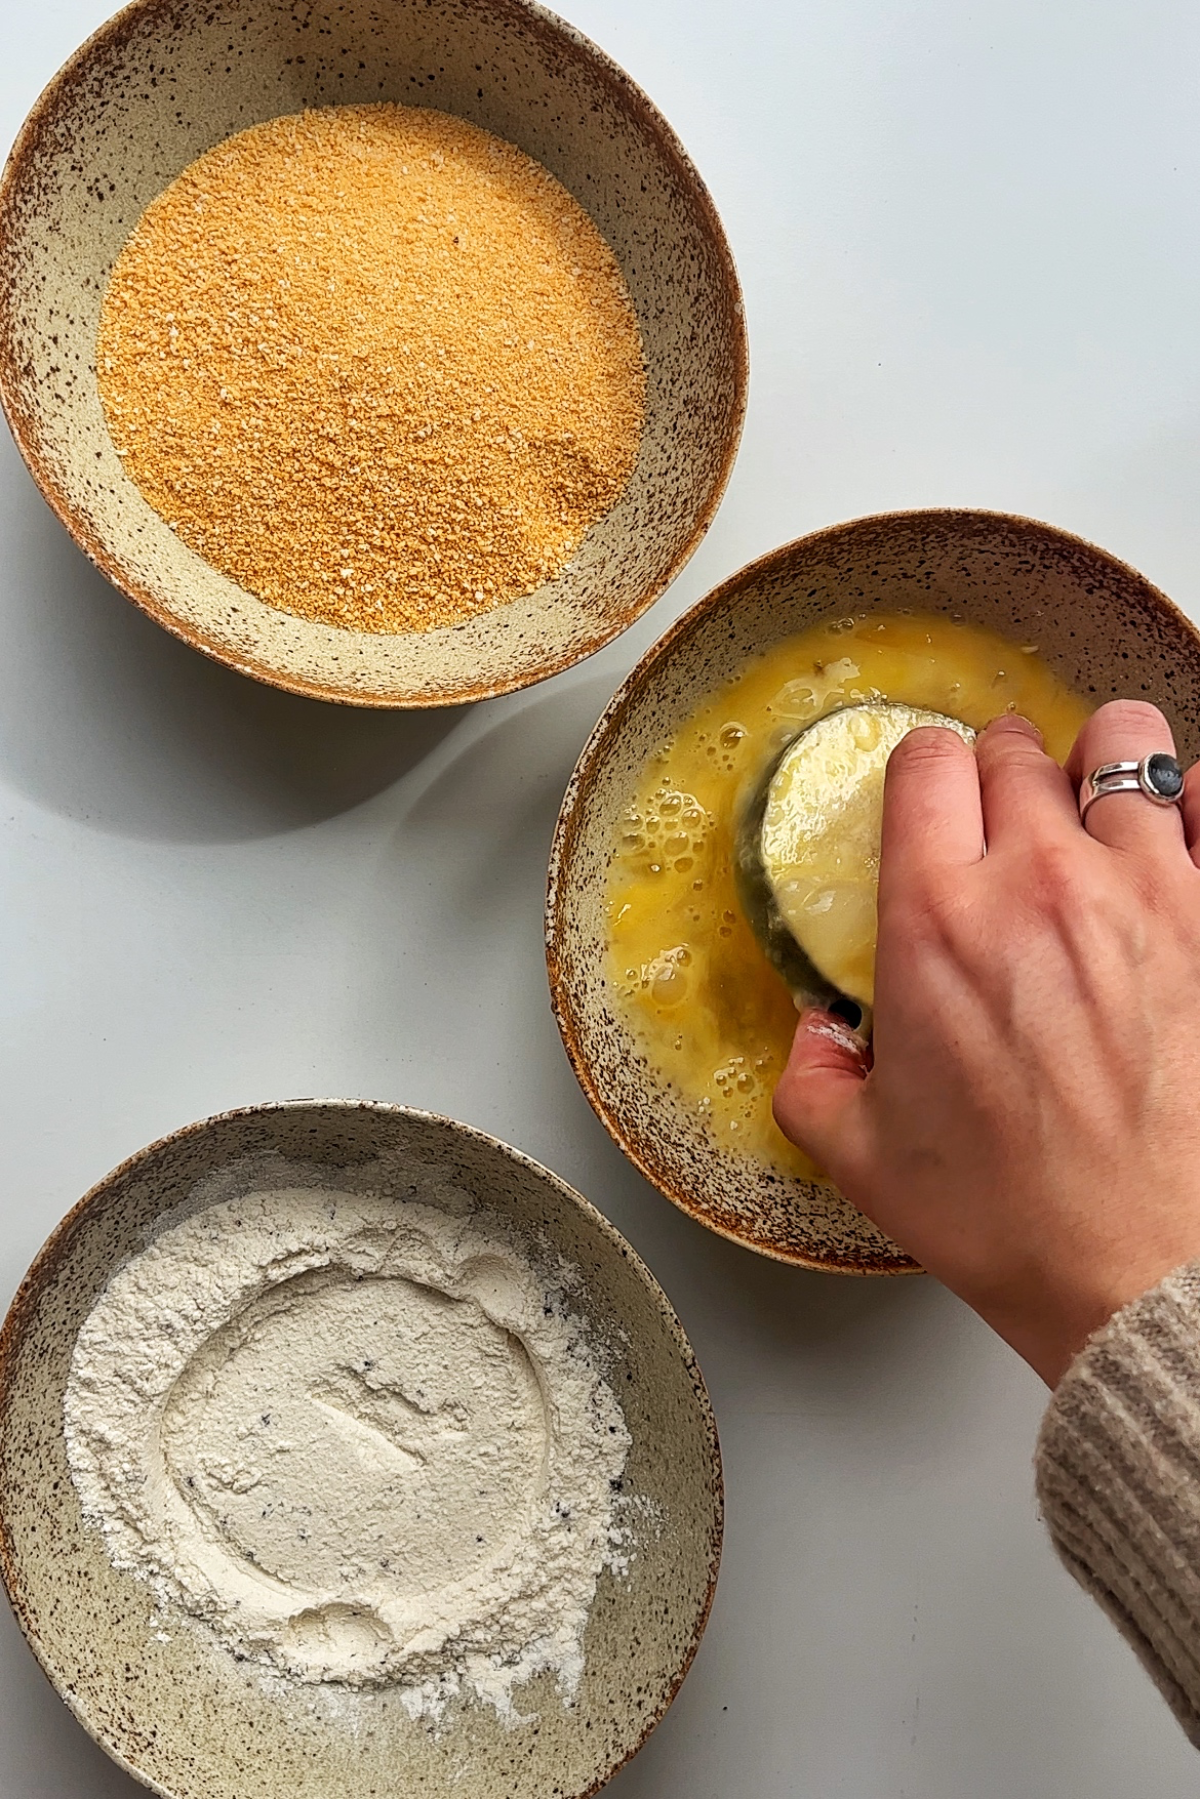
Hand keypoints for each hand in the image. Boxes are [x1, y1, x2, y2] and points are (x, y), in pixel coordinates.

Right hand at [773, 701, 1199, 1385]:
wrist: (1143, 1277)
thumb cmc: (1015, 1221)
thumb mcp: (865, 1156)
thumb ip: (815, 1075)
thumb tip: (817, 1031)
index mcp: (936, 921)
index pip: (923, 764)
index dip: (923, 773)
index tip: (929, 801)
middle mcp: (1039, 880)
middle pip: (1015, 747)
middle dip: (1002, 769)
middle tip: (1005, 813)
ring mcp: (1147, 889)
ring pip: (1123, 743)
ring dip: (1100, 762)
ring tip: (1097, 799)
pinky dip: (1197, 798)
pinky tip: (1181, 825)